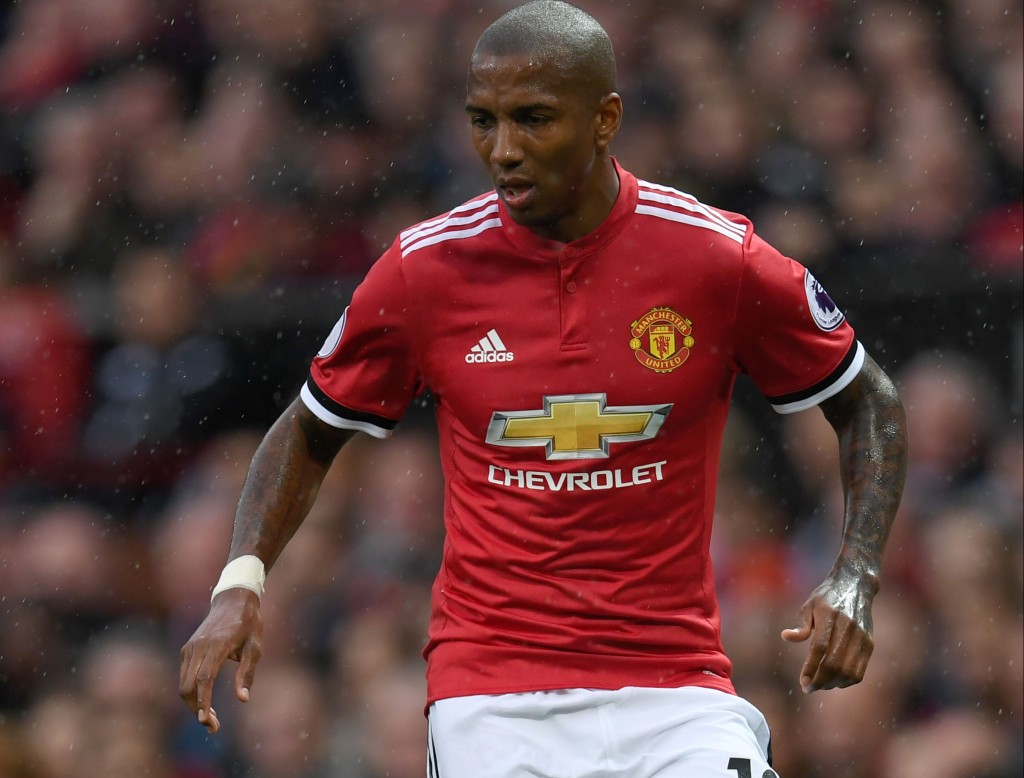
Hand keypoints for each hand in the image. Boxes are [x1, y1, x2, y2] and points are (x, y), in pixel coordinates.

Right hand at [179, 588, 263, 732]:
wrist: (233, 600)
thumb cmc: (249, 624)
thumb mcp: (255, 647)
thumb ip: (247, 672)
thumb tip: (243, 699)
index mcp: (217, 645)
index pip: (204, 679)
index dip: (203, 702)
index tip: (205, 721)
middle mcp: (198, 646)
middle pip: (188, 686)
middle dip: (197, 709)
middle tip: (214, 727)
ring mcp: (190, 647)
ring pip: (183, 683)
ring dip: (193, 704)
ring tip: (211, 719)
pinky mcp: (187, 649)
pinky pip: (184, 676)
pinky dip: (191, 692)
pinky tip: (205, 702)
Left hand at [781, 569, 874, 692]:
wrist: (855, 585)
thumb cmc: (827, 596)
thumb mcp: (809, 604)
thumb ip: (801, 624)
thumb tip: (786, 637)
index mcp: (830, 616)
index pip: (820, 648)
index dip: (811, 668)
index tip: (803, 681)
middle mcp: (848, 627)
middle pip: (835, 663)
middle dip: (820, 681)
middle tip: (808, 688)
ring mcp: (861, 637)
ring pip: (849, 671)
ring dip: (832, 683)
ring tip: (820, 684)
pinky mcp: (869, 644)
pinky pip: (859, 671)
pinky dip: (846, 681)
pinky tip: (834, 681)